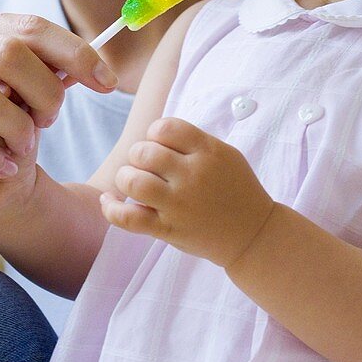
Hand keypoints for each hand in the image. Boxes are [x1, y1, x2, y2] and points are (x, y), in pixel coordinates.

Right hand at [0, 7, 117, 209]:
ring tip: (25, 149)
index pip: (28, 26)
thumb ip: (35, 71)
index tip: (107, 82)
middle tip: (52, 121)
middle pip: (6, 53)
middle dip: (45, 91)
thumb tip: (92, 67)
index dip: (75, 52)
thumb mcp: (2, 88)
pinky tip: (3, 168)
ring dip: (16, 126)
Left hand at [100, 117, 273, 266]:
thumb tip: (152, 133)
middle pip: (144, 152)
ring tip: (133, 182)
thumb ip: (192, 142)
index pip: (165, 127)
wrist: (253, 233)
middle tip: (147, 166)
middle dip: (138, 155)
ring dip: (126, 177)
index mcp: (208, 152)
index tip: (160, 145)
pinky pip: (129, 218)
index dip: (154, 132)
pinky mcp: (169, 230)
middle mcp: (193, 176)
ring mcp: (179, 204)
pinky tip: (108, 201)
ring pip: (132, 181)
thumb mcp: (225, 154)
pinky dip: (111, 208)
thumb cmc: (236, 189)